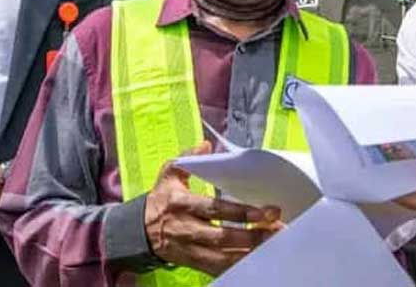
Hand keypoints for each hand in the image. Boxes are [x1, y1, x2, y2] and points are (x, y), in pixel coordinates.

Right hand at [145, 141, 281, 275]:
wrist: (138, 230)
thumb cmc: (161, 199)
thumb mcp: (169, 174)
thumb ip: (188, 158)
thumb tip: (206, 146)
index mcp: (181, 204)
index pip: (214, 210)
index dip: (240, 212)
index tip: (266, 211)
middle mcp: (186, 229)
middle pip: (223, 236)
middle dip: (253, 235)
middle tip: (277, 228)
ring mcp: (189, 249)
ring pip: (223, 257)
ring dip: (249, 252)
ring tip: (273, 243)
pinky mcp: (192, 263)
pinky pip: (217, 269)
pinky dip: (237, 266)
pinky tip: (256, 259)